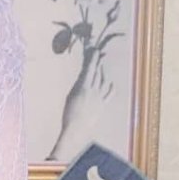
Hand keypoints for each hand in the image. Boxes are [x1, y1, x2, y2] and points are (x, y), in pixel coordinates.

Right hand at [47, 43, 112, 161]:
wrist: (76, 128)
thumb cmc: (68, 114)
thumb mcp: (70, 97)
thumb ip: (77, 86)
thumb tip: (83, 78)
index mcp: (82, 88)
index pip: (89, 70)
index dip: (93, 60)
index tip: (95, 51)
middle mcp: (93, 91)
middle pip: (97, 73)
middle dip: (98, 63)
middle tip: (98, 55)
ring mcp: (100, 97)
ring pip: (104, 81)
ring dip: (103, 73)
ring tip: (101, 67)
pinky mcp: (103, 104)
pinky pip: (110, 92)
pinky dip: (110, 86)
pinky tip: (109, 82)